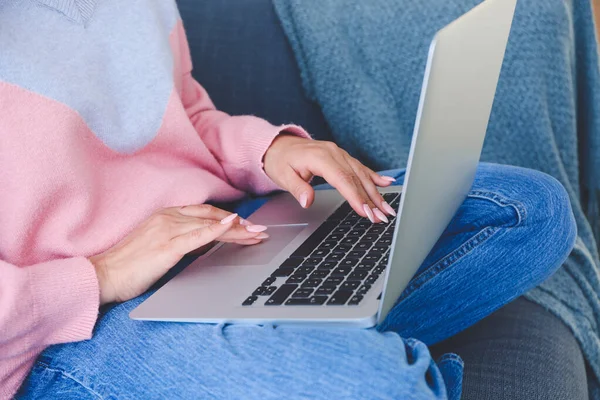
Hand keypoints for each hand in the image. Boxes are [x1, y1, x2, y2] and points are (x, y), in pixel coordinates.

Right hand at [89, 205, 268, 304]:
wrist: (104, 275)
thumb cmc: (129, 265)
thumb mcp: (159, 246)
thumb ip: (182, 239)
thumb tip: (207, 241)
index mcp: (165, 215)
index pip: (204, 212)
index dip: (227, 218)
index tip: (246, 225)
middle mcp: (168, 217)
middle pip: (212, 216)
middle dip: (239, 224)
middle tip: (259, 230)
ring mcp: (167, 229)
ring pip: (209, 225)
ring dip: (236, 230)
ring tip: (256, 235)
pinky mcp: (166, 246)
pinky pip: (196, 236)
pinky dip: (215, 230)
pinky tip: (230, 228)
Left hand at [264, 135, 396, 222]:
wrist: (278, 145)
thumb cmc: (281, 161)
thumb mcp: (283, 176)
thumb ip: (297, 188)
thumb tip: (307, 201)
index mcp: (320, 158)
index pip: (342, 179)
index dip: (355, 196)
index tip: (365, 212)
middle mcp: (334, 153)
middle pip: (356, 179)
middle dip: (371, 200)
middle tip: (381, 217)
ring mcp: (339, 154)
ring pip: (362, 174)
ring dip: (376, 192)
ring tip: (387, 209)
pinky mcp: (342, 156)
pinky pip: (361, 167)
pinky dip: (374, 177)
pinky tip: (388, 184)